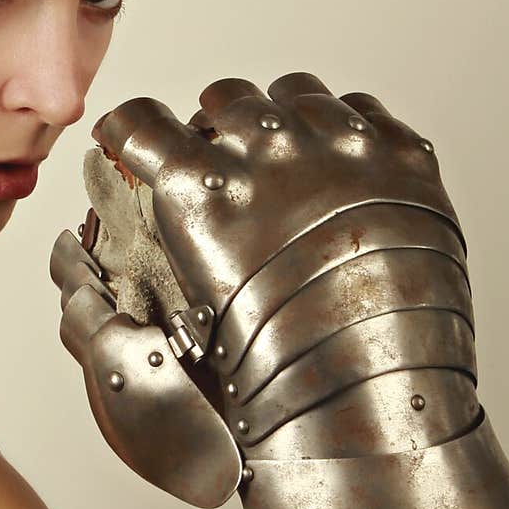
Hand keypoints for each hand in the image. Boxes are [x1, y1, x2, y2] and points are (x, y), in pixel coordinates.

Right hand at [50, 70, 508, 508]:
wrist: (378, 415)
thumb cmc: (274, 395)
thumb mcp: (177, 336)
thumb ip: (144, 274)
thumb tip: (102, 252)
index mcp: (199, 197)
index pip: (137, 120)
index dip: (133, 133)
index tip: (137, 142)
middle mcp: (269, 157)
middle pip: (224, 97)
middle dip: (217, 129)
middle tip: (231, 171)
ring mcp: (345, 153)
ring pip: (296, 92)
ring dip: (284, 122)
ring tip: (295, 168)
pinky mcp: (406, 162)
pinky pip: (363, 111)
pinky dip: (349, 134)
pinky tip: (346, 175)